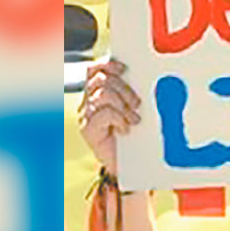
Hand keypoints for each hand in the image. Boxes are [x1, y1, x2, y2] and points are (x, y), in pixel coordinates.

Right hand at [77, 59, 140, 174]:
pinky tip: (125, 128)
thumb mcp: (134, 109)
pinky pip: (104, 113)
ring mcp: (86, 116)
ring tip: (133, 118)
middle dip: (123, 88)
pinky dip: (119, 119)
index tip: (125, 68)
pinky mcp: (88, 130)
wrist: (130, 165)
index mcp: (97, 93)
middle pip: (101, 79)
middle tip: (137, 104)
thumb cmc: (134, 135)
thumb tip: (143, 76)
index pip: (94, 70)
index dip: (108, 65)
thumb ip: (131, 93)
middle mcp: (88, 102)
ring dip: (123, 104)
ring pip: (102, 93)